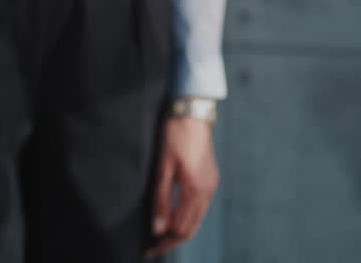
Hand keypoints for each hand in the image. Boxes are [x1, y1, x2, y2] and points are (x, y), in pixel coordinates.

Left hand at [145, 117, 218, 258]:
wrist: (192, 112)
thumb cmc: (175, 135)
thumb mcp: (162, 167)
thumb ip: (161, 200)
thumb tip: (158, 229)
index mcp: (196, 189)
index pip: (181, 229)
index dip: (164, 242)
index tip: (148, 250)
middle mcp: (207, 190)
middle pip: (191, 228)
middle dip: (172, 240)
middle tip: (152, 247)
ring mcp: (211, 184)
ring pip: (197, 219)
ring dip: (179, 230)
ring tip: (160, 235)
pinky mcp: (210, 178)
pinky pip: (200, 207)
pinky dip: (187, 217)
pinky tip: (173, 215)